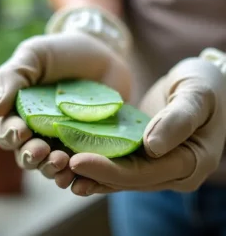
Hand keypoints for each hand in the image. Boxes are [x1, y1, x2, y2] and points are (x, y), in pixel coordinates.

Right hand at [0, 31, 130, 187]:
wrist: (102, 52)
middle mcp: (37, 132)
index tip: (22, 130)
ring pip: (49, 165)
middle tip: (40, 150)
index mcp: (17, 113)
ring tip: (60, 160)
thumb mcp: (33, 55)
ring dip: (50, 168)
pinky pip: (78, 166)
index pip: (6, 133)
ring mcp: (62, 140)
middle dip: (29, 156)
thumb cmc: (60, 52)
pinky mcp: (87, 145)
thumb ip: (11, 78)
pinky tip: (77, 169)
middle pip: (25, 155)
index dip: (10, 135)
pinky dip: (75, 172)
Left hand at [68, 56, 225, 195]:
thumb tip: (152, 147)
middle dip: (90, 173)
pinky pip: (116, 163)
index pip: (142, 174)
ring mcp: (156, 166)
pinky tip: (68, 159)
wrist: (207, 83)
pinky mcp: (143, 155)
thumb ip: (179, 119)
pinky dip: (94, 162)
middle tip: (56, 165)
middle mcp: (171, 172)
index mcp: (190, 164)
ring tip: (55, 168)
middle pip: (125, 179)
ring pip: (117, 176)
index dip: (108, 170)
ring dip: (87, 173)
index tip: (76, 160)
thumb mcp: (198, 95)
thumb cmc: (208, 85)